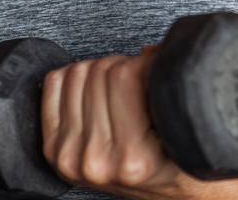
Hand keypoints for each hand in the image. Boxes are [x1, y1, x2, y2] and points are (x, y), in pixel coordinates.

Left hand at [41, 46, 187, 199]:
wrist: (164, 195)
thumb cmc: (177, 161)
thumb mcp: (183, 128)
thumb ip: (167, 86)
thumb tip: (145, 53)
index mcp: (134, 158)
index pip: (124, 74)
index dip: (143, 63)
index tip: (153, 72)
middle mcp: (98, 160)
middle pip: (99, 70)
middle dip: (123, 67)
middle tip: (137, 82)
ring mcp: (72, 156)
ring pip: (77, 73)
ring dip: (100, 71)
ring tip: (119, 89)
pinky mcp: (55, 149)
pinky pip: (54, 84)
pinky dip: (73, 76)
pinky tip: (93, 91)